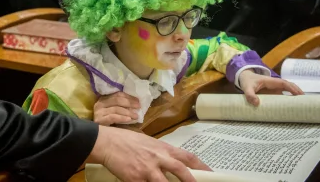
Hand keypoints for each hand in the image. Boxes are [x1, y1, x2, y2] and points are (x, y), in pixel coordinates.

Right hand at [88, 125, 210, 181]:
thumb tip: (173, 162)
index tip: (211, 173)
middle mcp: (158, 158)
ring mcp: (147, 170)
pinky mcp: (135, 179)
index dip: (202, 166)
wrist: (108, 143)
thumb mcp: (149, 143)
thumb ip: (162, 153)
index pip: (188, 157)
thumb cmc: (128, 141)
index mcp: (164, 148)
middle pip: (181, 171)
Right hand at [93, 92, 140, 125]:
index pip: (118, 94)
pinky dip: (122, 118)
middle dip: (129, 103)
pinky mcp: (99, 120)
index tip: (138, 100)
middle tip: (138, 106)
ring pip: (116, 109)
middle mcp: (100, 103)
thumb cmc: (108, 122)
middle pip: (117, 100)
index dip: (129, 97)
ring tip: (136, 116)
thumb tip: (135, 103)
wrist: (97, 134)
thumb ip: (121, 105)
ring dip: (128, 112)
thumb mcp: (114, 111)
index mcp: (104, 99)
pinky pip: (113, 117)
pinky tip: (129, 119)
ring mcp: (99, 112)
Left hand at [238, 70, 303, 105]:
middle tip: (305, 100)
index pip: (284, 83)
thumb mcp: (246, 88)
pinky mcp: (273, 94)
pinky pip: (283, 95)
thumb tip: (257, 103)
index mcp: (271, 81)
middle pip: (289, 86)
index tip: (298, 94)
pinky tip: (293, 106)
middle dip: (297, 91)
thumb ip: (250, 95)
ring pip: (288, 90)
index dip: (291, 88)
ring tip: (303, 104)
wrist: (245, 78)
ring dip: (295, 95)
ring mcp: (275, 89)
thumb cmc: (247, 82)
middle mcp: (275, 85)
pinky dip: (289, 99)